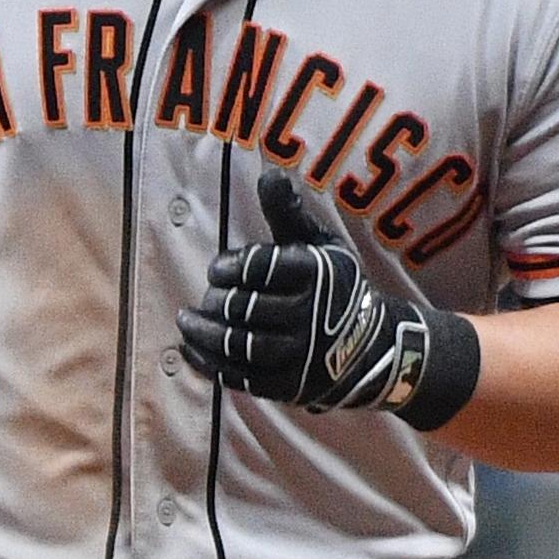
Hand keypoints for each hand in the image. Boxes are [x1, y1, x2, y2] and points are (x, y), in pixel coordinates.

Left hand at [176, 169, 440, 414]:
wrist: (372, 346)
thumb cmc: (336, 286)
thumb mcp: (321, 245)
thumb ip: (289, 213)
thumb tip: (268, 174)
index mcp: (316, 273)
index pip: (257, 268)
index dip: (228, 267)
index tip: (216, 269)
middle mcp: (309, 314)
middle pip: (243, 306)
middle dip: (215, 300)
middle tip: (205, 297)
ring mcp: (300, 354)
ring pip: (239, 343)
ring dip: (205, 333)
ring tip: (186, 321)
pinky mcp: (289, 385)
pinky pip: (241, 376)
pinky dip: (210, 364)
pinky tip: (191, 350)